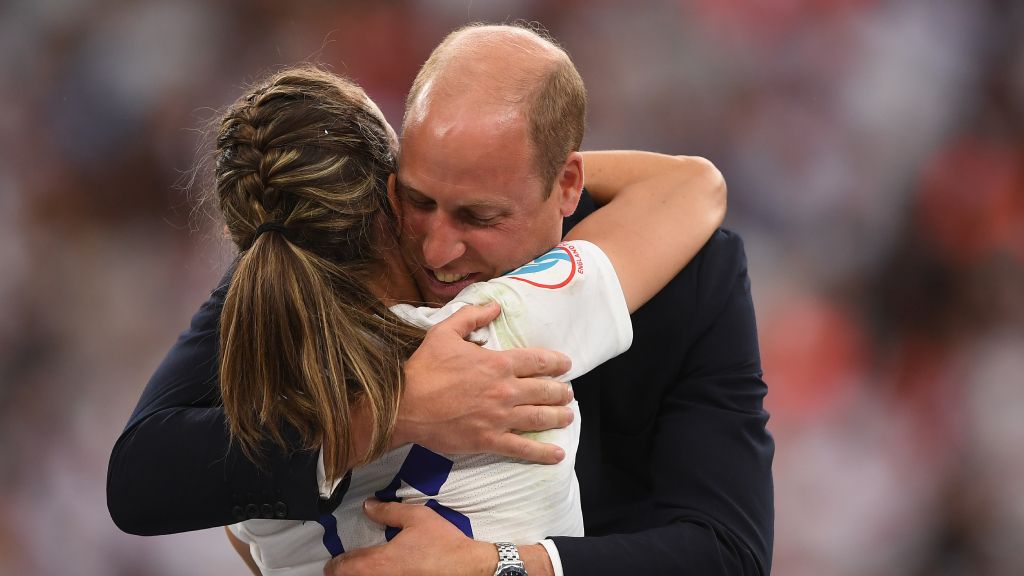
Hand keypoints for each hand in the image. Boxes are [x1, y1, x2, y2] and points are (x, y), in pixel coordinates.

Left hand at [323, 499, 495, 575]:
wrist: (467, 568)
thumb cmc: (441, 542)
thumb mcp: (416, 517)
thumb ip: (388, 511)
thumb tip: (367, 505)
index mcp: (379, 563)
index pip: (345, 567)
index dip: (335, 565)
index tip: (332, 563)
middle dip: (343, 574)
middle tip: (340, 568)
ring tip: (359, 571)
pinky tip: (382, 573)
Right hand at [395, 302, 573, 463]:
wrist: (403, 405)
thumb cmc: (424, 369)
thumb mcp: (444, 332)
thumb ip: (472, 316)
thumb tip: (495, 307)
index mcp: (498, 363)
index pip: (539, 361)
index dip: (557, 363)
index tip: (566, 365)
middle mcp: (505, 390)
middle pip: (546, 391)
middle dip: (562, 392)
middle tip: (568, 394)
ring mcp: (500, 417)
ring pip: (541, 418)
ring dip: (559, 417)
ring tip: (568, 416)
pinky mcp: (490, 440)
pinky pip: (523, 448)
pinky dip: (544, 452)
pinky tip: (557, 454)